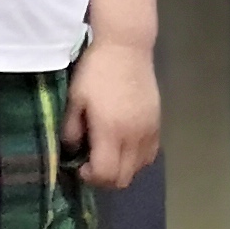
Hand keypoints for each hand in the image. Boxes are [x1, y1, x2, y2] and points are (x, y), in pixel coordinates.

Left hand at [70, 33, 163, 188]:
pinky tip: (122, 145)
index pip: (106, 174)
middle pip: (124, 179)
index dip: (90, 178)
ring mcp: (149, 132)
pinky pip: (149, 155)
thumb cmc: (95, 72)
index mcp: (111, 131)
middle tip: (90, 163)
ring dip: (121, 169)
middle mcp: (134, 137)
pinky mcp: (158, 125)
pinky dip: (135, 159)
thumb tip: (72, 152)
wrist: (126, 49)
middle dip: (104, 179)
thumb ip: (71, 130)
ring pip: (139, 170)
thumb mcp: (75, 99)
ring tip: (106, 153)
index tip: (79, 166)